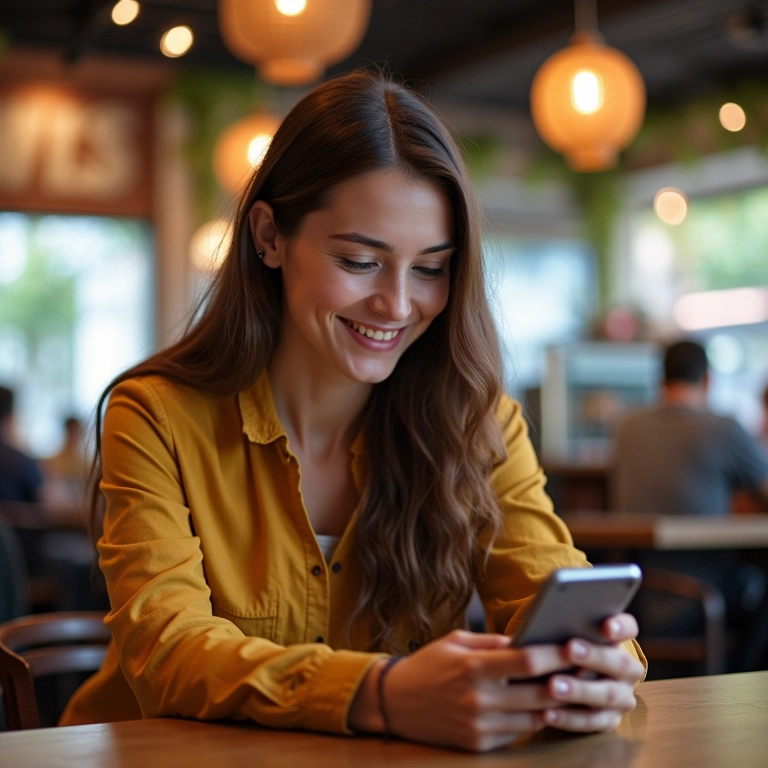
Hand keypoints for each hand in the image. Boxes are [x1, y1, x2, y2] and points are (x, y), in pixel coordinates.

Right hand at [351, 629, 574, 751]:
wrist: (394, 702)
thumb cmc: (428, 665)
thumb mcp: (456, 642)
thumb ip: (493, 643)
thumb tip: (528, 642)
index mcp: (474, 667)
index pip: (527, 661)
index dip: (556, 654)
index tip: (576, 644)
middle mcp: (479, 699)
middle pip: (540, 693)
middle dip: (568, 680)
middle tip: (590, 669)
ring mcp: (480, 726)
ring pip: (535, 718)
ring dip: (558, 704)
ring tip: (577, 689)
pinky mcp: (479, 745)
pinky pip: (518, 733)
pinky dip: (534, 720)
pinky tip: (548, 707)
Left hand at [541, 612, 644, 733]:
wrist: (565, 677)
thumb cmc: (560, 643)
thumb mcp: (561, 631)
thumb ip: (560, 623)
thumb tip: (542, 616)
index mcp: (618, 640)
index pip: (629, 628)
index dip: (620, 627)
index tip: (606, 626)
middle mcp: (626, 669)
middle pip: (619, 662)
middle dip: (594, 656)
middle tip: (569, 649)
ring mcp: (621, 697)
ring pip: (607, 694)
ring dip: (579, 690)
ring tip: (552, 686)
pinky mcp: (608, 720)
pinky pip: (591, 721)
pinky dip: (568, 718)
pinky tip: (547, 713)